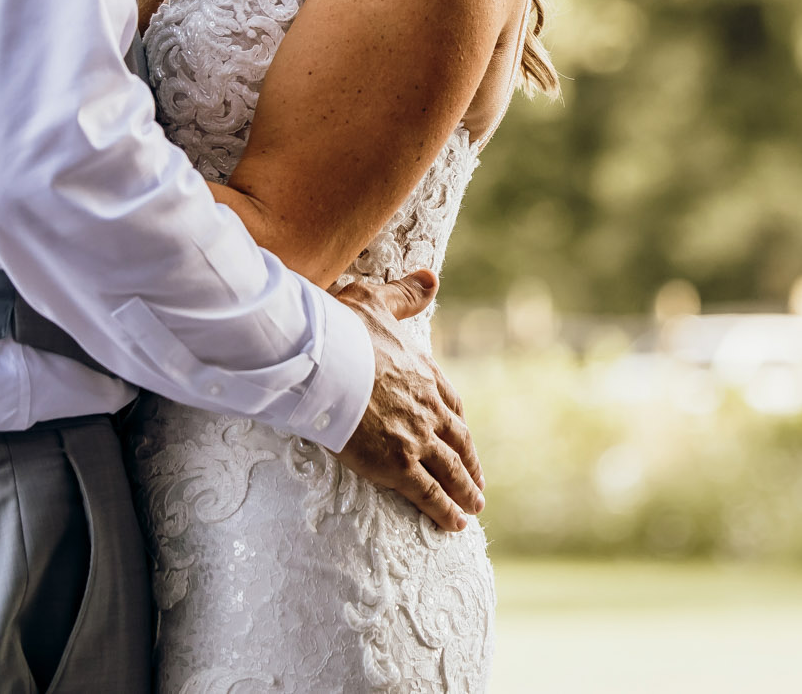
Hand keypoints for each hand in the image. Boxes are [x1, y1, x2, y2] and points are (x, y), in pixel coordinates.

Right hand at [330, 270, 484, 531]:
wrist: (323, 359)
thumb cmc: (342, 328)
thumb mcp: (376, 301)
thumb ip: (405, 295)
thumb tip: (430, 278)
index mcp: (422, 373)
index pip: (450, 403)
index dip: (457, 424)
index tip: (461, 436)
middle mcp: (427, 407)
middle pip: (458, 441)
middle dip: (469, 464)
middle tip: (477, 484)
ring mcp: (416, 437)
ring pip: (450, 470)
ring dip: (465, 490)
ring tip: (474, 508)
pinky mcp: (397, 464)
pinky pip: (428, 493)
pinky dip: (444, 509)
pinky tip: (455, 523)